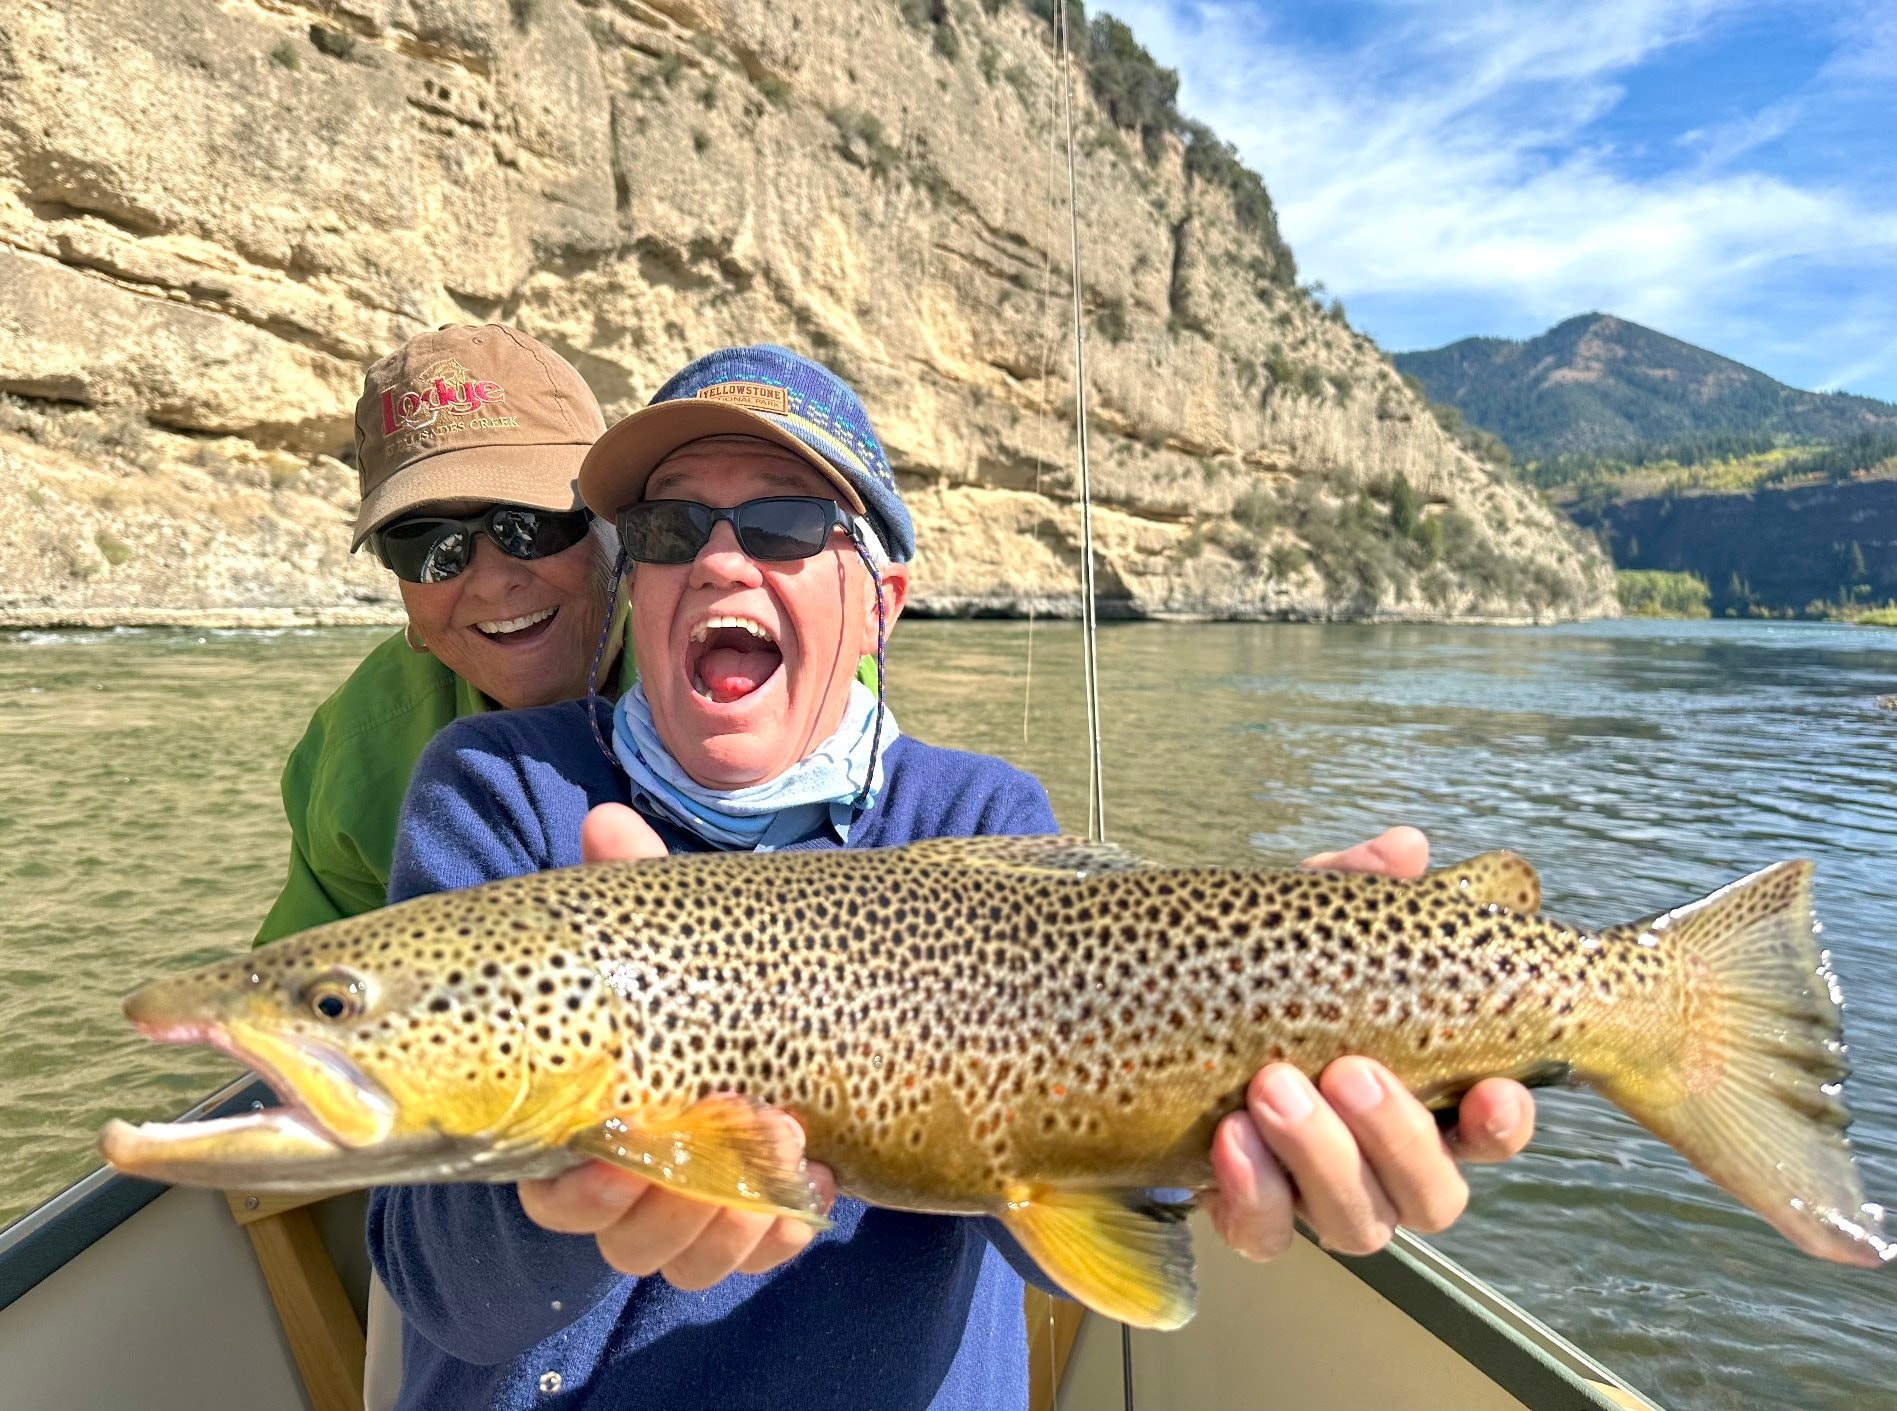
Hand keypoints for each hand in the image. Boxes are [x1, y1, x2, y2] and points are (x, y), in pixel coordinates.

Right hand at [522, 803, 836, 1290]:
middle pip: (623, 1242)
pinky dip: (786, 1232)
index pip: (557, 1192)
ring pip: (690, 1259)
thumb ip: (637, 888)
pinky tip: (821, 1186)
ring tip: (791, 1149)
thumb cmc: (697, 978)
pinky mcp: (759, 1221)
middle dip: (676, 1205)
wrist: (781, 1012)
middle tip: (739, 1129)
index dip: (584, 1187)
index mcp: (588, 1127)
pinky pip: (760, 1256)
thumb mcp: (670, 937)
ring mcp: (697, 1213)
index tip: (619, 1151)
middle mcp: (632, 1186)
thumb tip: (608, 822)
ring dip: (736, 1220)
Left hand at [1203, 827, 1536, 1260]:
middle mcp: (1384, 1166)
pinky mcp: (1251, 1219)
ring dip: (1321, 1157)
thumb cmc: (1268, 985)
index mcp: (1424, 1101)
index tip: (1493, 1090)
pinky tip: (1229, 1138)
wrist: (1164, 1029)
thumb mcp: (1306, 929)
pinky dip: (1252, 1191)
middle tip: (1350, 1070)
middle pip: (1432, 1194)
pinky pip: (1263, 1233)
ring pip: (1357, 1222)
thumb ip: (1354, 890)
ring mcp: (1320, 1200)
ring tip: (1273, 1087)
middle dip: (1397, 1135)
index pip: (1491, 1130)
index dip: (1501, 1121)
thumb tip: (1404, 848)